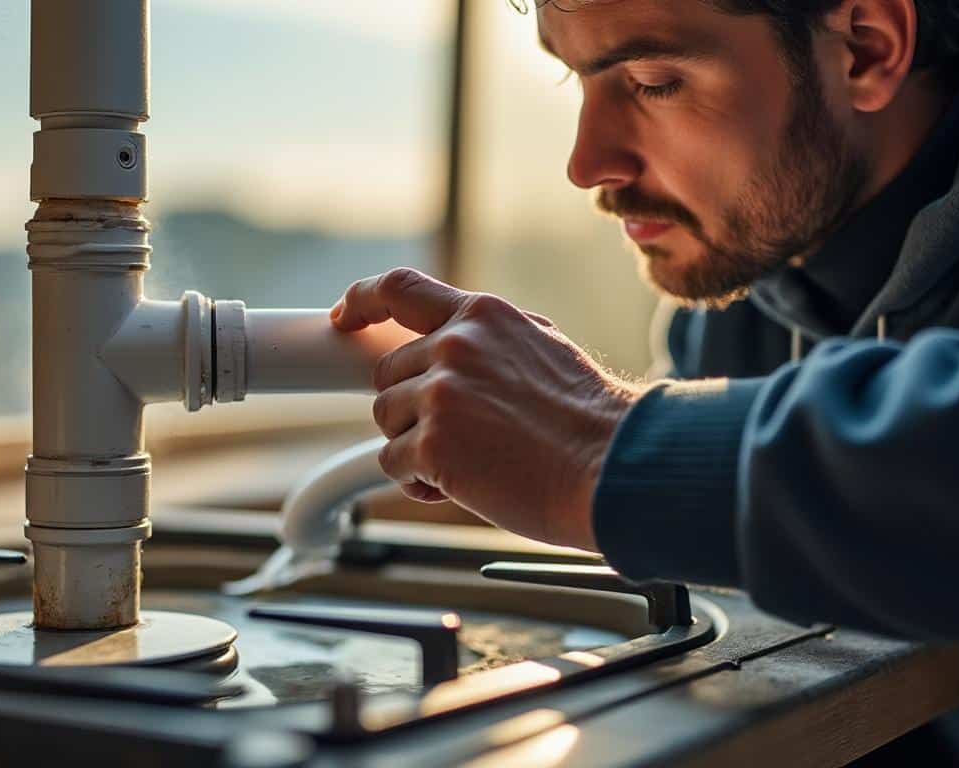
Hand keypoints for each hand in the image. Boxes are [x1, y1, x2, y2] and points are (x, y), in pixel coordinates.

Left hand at [330, 268, 643, 551]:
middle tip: (456, 434)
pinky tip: (462, 486)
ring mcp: (441, 393)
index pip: (400, 288)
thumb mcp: (539, 349)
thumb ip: (487, 342)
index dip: (361, 300)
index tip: (343, 316)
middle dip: (410, 407)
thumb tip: (448, 344)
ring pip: (386, 419)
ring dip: (415, 446)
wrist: (615, 466)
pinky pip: (393, 464)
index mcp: (482, 316)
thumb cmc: (589, 422)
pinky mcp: (433, 444)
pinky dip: (419, 483)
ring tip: (470, 461)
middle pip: (388, 373)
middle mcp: (455, 345)